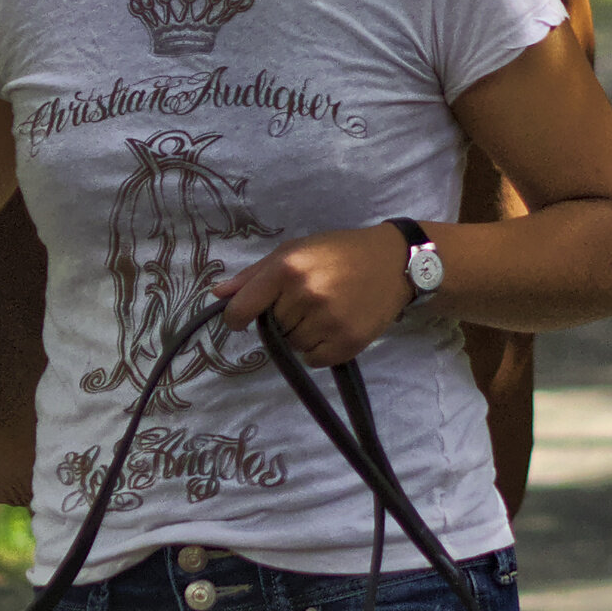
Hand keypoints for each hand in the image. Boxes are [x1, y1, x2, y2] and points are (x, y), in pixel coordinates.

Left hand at [214, 224, 412, 365]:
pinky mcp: (348, 342)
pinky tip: (334, 326)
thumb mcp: (294, 251)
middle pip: (272, 327)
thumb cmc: (337, 252)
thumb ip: (254, 275)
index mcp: (287, 268)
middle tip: (308, 299)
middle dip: (283, 318)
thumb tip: (219, 296)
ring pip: (292, 345)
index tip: (241, 319)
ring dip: (302, 334)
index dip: (236, 317)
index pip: (243, 308)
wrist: (393, 261)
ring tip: (325, 311)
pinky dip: (319, 350)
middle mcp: (306, 294)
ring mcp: (329, 320)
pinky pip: (314, 360)